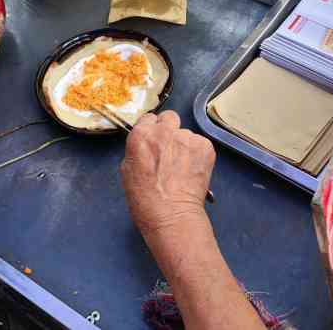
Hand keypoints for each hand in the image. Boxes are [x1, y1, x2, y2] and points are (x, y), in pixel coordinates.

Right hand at [121, 111, 215, 236]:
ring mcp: (187, 138)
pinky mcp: (204, 147)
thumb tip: (146, 144)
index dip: (151, 130)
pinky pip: (200, 143)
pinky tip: (192, 170)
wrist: (171, 215)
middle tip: (170, 148)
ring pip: (186, 133)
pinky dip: (198, 154)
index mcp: (142, 135)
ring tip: (182, 166)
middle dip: (169, 130)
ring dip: (184, 144)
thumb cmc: (146, 199)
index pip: (148, 118)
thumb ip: (137, 149)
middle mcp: (165, 131)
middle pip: (169, 118)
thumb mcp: (127, 170)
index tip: (154, 141)